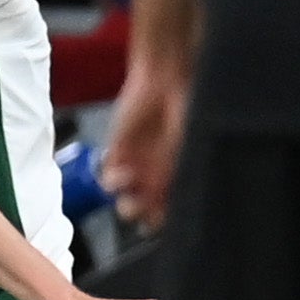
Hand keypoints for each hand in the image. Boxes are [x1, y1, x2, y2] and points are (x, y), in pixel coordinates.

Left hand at [100, 72, 187, 222]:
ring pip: (127, 202)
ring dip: (129, 205)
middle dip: (147, 217)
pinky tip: (124, 173)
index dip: (171, 220)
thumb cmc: (190, 109)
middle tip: (149, 212)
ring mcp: (138, 167)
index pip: (176, 210)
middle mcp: (161, 176)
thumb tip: (177, 205)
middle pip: (150, 213)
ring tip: (134, 196)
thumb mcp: (190, 149)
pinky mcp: (118, 153)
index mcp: (183, 177)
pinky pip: (108, 180)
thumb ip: (179, 177)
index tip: (169, 219)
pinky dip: (114, 182)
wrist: (167, 80)